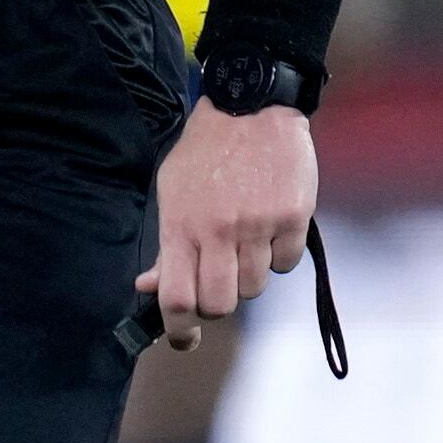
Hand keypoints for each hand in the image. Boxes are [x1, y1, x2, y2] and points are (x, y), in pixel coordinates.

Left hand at [136, 101, 316, 346]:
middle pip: (220, 304)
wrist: (252, 104)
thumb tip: (149, 288)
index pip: (178, 298)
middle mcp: (219, 230)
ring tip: (245, 242)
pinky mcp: (294, 216)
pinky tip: (270, 228)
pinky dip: (278, 256)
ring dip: (248, 275)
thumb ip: (167, 247)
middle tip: (219, 281)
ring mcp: (258, 225)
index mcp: (181, 225)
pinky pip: (286, 265)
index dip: (179, 330)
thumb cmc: (205, 153)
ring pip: (254, 288)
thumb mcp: (172, 193)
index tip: (185, 339)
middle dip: (217, 303)